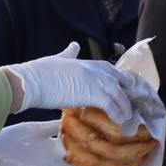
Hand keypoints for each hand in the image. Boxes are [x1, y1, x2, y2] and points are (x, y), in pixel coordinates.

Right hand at [3, 42, 135, 123]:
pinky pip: (112, 105)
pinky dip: (118, 114)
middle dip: (128, 91)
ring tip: (129, 117)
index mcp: (86, 62)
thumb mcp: (57, 59)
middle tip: (134, 103)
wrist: (31, 82)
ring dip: (125, 106)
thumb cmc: (39, 72)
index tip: (126, 87)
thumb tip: (74, 44)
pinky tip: (121, 122)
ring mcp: (95, 81)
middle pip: (120, 80)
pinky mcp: (93, 94)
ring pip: (119, 94)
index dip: (119, 78)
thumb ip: (68, 53)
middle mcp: (94, 70)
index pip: (109, 69)